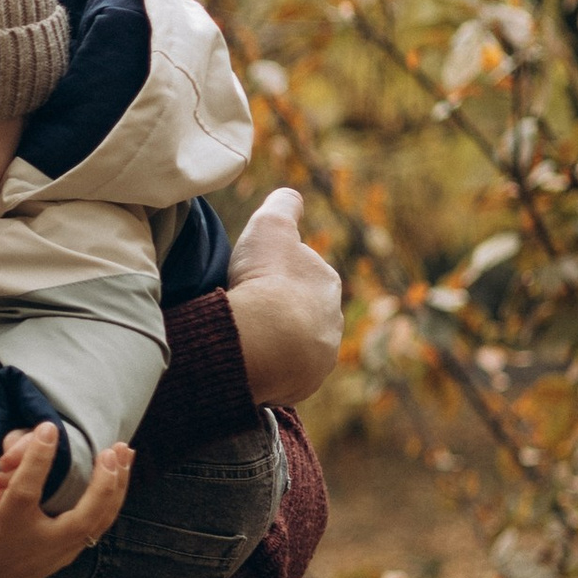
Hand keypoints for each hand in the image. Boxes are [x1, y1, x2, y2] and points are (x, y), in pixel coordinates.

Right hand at [0, 422, 132, 577]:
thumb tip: (21, 443)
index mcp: (7, 526)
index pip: (28, 487)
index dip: (39, 455)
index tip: (49, 427)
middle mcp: (40, 543)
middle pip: (86, 513)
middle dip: (105, 480)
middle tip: (111, 449)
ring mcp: (57, 553)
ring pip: (100, 521)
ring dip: (117, 487)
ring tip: (125, 455)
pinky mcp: (66, 556)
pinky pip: (96, 525)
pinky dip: (110, 500)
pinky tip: (116, 478)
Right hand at [226, 185, 341, 406]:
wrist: (262, 341)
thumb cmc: (264, 281)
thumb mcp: (270, 226)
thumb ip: (283, 205)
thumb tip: (292, 195)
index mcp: (326, 281)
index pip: (303, 271)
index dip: (276, 271)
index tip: (253, 276)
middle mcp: (332, 319)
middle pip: (302, 310)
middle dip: (280, 310)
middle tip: (246, 309)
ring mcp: (320, 355)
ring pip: (296, 343)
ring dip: (275, 341)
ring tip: (245, 338)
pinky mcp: (304, 383)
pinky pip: (285, 372)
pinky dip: (270, 367)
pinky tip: (248, 361)